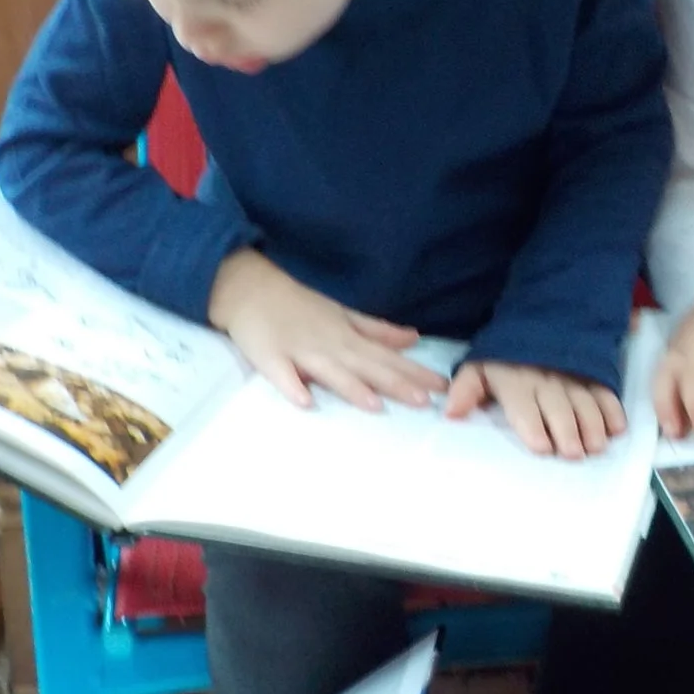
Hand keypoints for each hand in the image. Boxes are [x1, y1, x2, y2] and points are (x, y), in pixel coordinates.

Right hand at [206, 249, 446, 410]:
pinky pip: (282, 375)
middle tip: (425, 402)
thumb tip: (414, 338)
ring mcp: (299, 351)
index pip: (387, 357)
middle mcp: (330, 344)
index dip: (415, 372)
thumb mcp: (343, 314)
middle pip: (367, 366)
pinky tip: (305, 401)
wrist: (250, 288)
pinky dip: (293, 387)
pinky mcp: (269, 357)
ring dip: (352, 388)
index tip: (443, 387)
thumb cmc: (300, 306)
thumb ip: (377, 330)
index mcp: (348, 336)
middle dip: (396, 383)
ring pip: (330, 371)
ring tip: (375, 406)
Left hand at [443, 362, 624, 459]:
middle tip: (574, 453)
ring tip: (596, 446)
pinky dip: (613, 410)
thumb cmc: (504, 360)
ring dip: (593, 425)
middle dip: (567, 431)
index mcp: (516, 383)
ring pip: (586, 403)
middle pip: (559, 409)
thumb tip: (450, 413)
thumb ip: (465, 390)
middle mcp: (547, 382)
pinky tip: (617, 429)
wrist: (538, 322)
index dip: (533, 427)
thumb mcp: (478, 367)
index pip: (525, 408)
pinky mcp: (593, 376)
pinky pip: (605, 392)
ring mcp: (573, 378)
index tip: (542, 447)